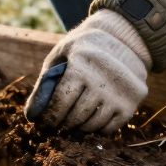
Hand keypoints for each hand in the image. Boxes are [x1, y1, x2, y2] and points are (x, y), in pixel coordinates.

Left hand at [24, 10, 149, 133]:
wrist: (124, 37)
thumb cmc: (84, 47)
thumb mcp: (62, 53)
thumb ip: (46, 81)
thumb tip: (33, 113)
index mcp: (80, 65)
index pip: (60, 102)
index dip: (49, 116)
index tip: (45, 122)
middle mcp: (102, 80)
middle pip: (75, 116)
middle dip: (63, 124)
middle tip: (57, 125)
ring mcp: (119, 93)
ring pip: (92, 124)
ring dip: (79, 127)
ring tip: (73, 122)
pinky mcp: (132, 102)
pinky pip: (109, 127)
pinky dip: (97, 128)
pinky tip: (91, 120)